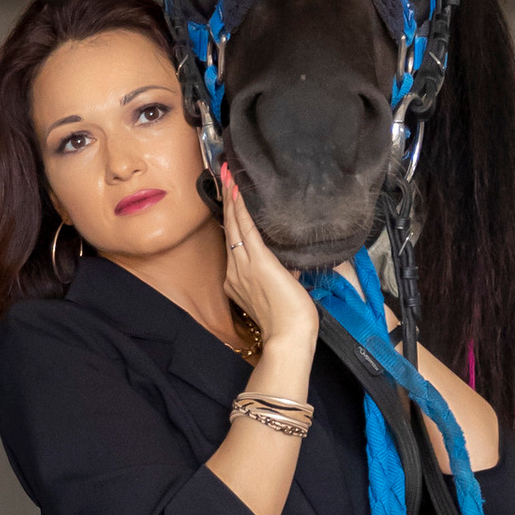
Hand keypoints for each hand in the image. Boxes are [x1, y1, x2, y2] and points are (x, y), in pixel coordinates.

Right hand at [218, 167, 318, 364]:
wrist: (289, 338)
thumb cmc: (290, 321)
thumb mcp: (281, 292)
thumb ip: (281, 274)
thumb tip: (290, 262)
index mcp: (239, 280)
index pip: (234, 243)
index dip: (232, 220)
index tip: (231, 200)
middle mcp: (236, 272)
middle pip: (230, 230)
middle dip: (227, 202)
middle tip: (224, 176)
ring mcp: (244, 267)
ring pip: (236, 227)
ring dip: (232, 199)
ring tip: (229, 175)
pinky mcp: (258, 263)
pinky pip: (247, 230)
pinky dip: (243, 210)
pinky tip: (239, 192)